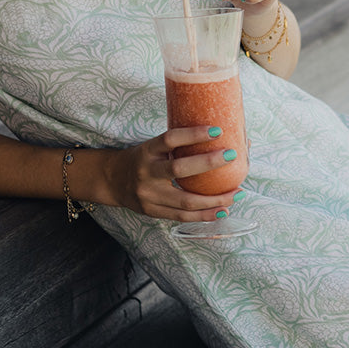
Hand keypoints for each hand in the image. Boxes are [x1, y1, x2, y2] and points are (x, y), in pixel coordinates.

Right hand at [106, 127, 241, 220]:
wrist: (112, 181)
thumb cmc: (142, 159)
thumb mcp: (153, 147)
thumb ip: (179, 145)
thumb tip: (220, 136)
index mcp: (147, 151)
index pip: (170, 139)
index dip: (193, 134)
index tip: (217, 130)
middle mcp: (146, 173)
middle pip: (179, 170)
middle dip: (208, 163)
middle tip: (231, 156)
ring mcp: (149, 196)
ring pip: (185, 201)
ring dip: (215, 199)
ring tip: (236, 193)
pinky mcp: (153, 212)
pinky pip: (182, 216)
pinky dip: (205, 215)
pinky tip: (222, 210)